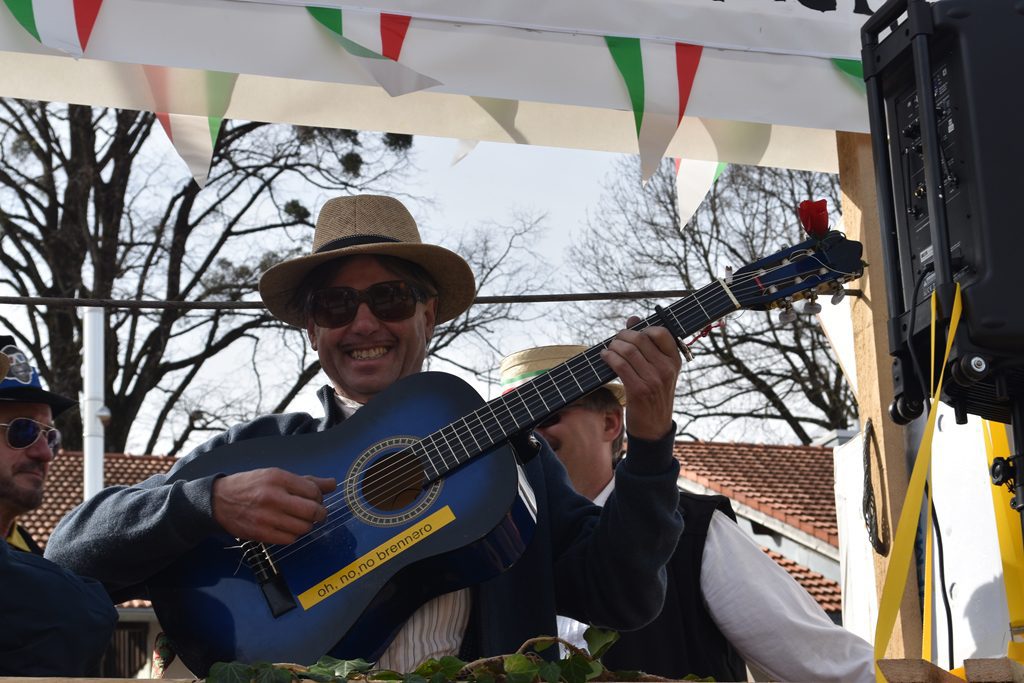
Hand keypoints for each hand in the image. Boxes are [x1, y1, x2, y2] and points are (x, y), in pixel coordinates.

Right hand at [212, 468, 336, 544]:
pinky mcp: (261, 534)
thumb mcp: (277, 475)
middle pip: (312, 512)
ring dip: (306, 526)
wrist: (219, 500)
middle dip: (319, 514)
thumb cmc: (252, 485)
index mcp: (278, 478)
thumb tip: (332, 484)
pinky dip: (293, 535)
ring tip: (299, 520)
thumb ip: (307, 481)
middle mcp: (273, 497)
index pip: (314, 492)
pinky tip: (287, 527)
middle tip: (316, 513)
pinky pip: (289, 539)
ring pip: (303, 528)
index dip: (320, 498)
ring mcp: (266, 517)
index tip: (315, 500)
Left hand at [600, 317, 681, 440]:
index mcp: (675, 360)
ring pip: (629, 350)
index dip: (642, 328)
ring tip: (609, 349)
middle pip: (640, 338)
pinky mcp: (639, 390)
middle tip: (615, 341)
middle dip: (623, 336)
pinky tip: (605, 357)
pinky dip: (609, 357)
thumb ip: (647, 344)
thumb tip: (633, 318)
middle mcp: (667, 368)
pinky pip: (620, 365)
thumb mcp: (658, 370)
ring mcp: (654, 379)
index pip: (661, 332)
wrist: (654, 427)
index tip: (632, 334)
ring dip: (614, 346)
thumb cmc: (654, 394)